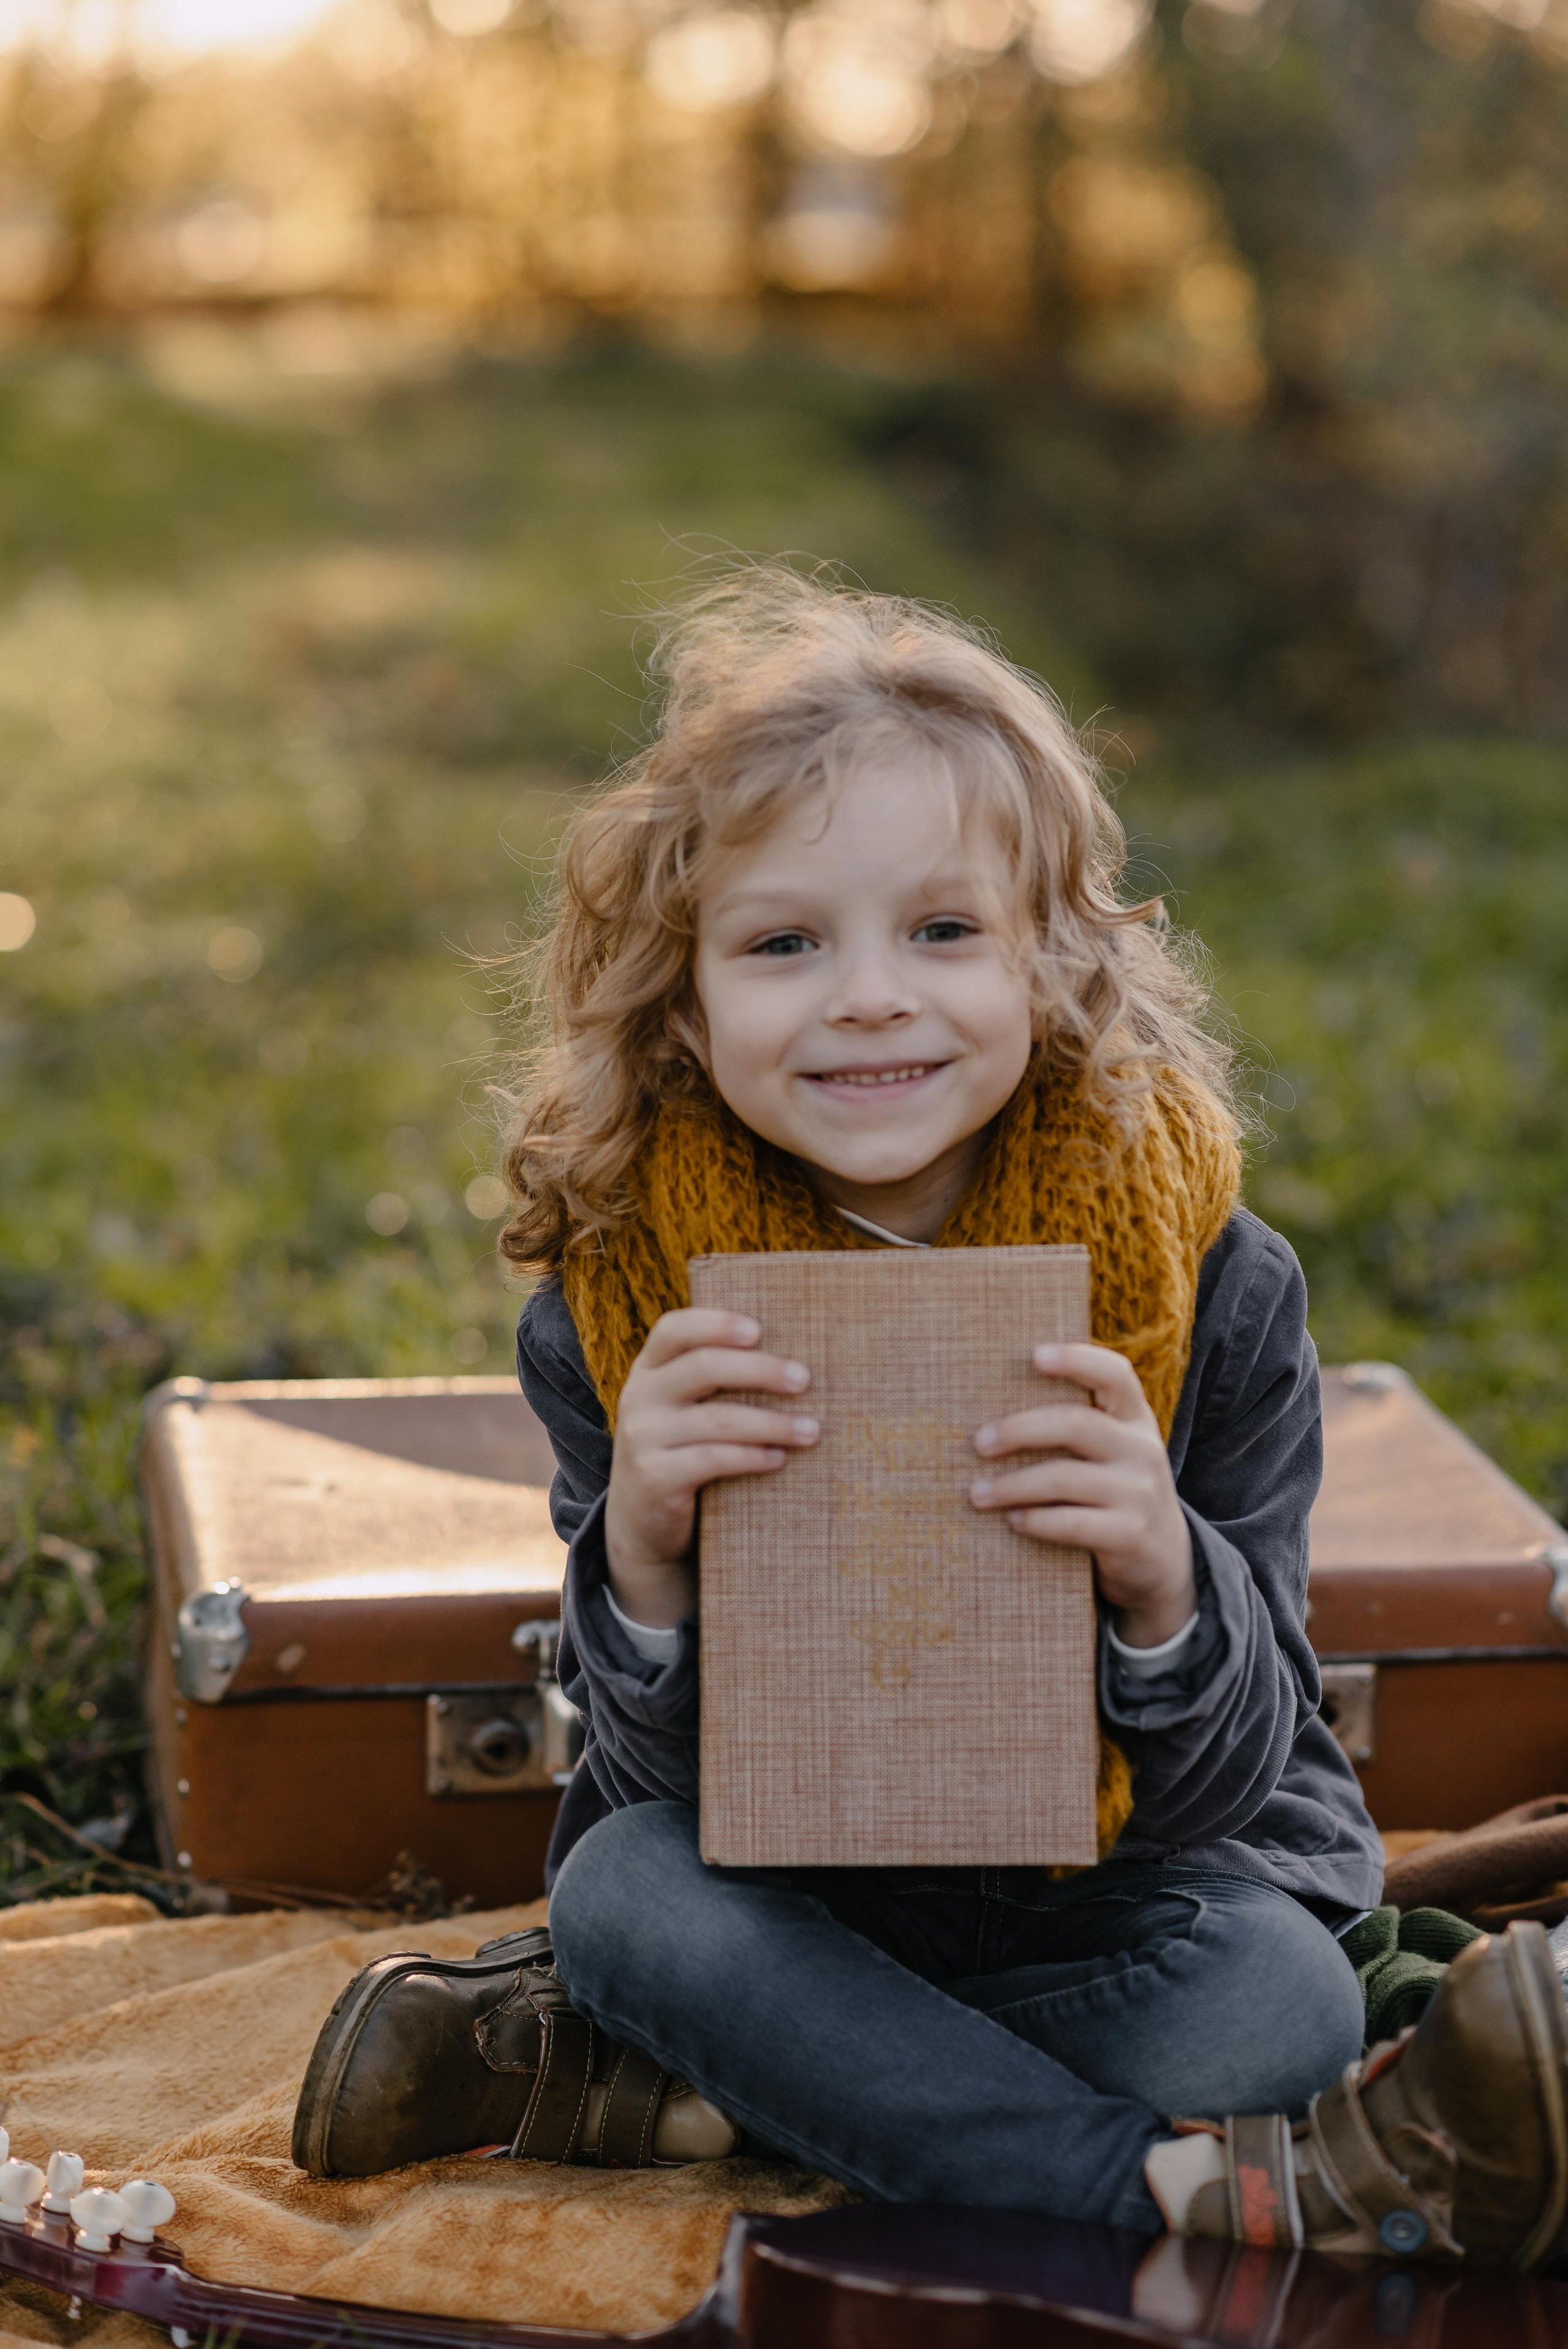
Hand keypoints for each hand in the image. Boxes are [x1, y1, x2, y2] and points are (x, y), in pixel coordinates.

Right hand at [604, 1308, 818, 1628]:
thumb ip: (714, 1380)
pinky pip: (712, 1460)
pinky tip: (779, 1459)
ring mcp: (642, 1437)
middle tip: (805, 1380)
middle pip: (703, 1367)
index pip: (674, 1329)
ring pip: (716, 1419)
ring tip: (811, 1430)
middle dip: (761, 1370)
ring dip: (771, 1422)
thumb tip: (794, 1354)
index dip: (716, 1323)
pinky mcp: (653, 1477)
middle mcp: (639, 1396)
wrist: (642, 1522)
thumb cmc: (683, 1451)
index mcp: (650, 1369)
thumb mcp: (684, 1408)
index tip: (760, 1330)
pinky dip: (752, 1457)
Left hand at [968, 1342, 1194, 1647]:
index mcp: (1135, 1419)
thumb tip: (994, 1400)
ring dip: (1012, 1485)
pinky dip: (1035, 1520)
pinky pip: (1072, 1523)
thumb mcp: (1113, 1451)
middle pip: (1076, 1423)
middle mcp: (1143, 1450)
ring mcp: (1140, 1494)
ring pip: (1065, 1477)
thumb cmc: (1115, 1492)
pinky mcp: (1130, 1535)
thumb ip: (1080, 1425)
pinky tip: (1013, 1521)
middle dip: (1019, 1430)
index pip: (1115, 1374)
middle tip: (979, 1443)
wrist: (1163, 1560)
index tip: (1033, 1355)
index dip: (1077, 1359)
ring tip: (977, 1493)